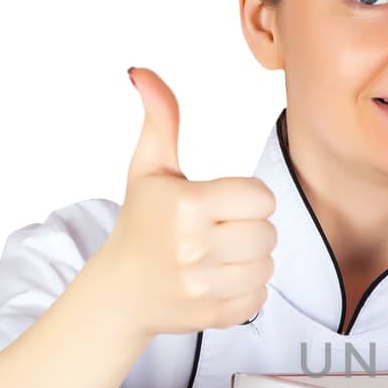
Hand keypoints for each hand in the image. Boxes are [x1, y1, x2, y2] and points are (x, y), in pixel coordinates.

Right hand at [101, 67, 277, 338]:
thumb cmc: (141, 224)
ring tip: (219, 256)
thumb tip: (141, 72)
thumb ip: (159, 119)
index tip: (223, 204)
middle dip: (249, 229)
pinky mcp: (214, 316)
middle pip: (267, 232)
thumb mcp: (149, 168)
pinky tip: (218, 281)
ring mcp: (203, 286)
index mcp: (186, 205)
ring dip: (250, 260)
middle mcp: (194, 247)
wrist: (120, 292)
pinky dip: (246, 290)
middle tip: (218, 232)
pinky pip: (260, 297)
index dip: (247, 199)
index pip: (261, 198)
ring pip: (267, 265)